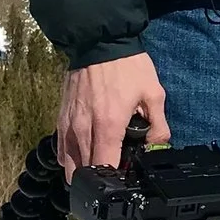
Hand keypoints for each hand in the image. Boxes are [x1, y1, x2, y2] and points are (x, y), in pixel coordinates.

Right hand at [57, 49, 168, 173]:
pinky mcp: (60, 119)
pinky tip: (87, 150)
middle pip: (83, 173)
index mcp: (107, 126)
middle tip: (116, 168)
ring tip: (101, 161)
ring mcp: (67, 126)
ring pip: (69, 165)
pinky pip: (61, 151)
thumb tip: (157, 146)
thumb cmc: (127, 67)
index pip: (103, 168)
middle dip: (100, 176)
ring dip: (84, 169)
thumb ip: (158, 125)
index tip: (125, 176)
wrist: (99, 41)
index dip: (115, 179)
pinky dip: (72, 157)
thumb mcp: (153, 93)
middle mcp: (82, 130)